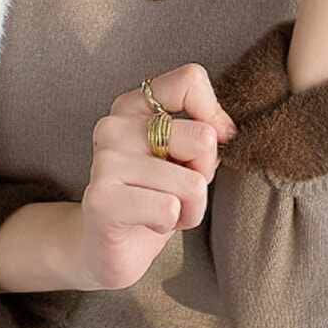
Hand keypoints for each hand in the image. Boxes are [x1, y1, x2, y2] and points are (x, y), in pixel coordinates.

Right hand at [76, 64, 235, 290]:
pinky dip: (170, 224)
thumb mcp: (185, 158)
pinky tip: (146, 222)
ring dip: (188, 208)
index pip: (190, 79)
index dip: (213, 116)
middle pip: (202, 137)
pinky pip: (170, 209)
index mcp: (134, 105)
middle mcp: (115, 125)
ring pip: (192, 183)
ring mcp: (106, 160)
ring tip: (159, 210)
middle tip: (174, 189)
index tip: (203, 148)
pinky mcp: (101, 198)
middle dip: (202, 175)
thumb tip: (225, 130)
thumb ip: (205, 132)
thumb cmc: (154, 198)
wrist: (109, 248)